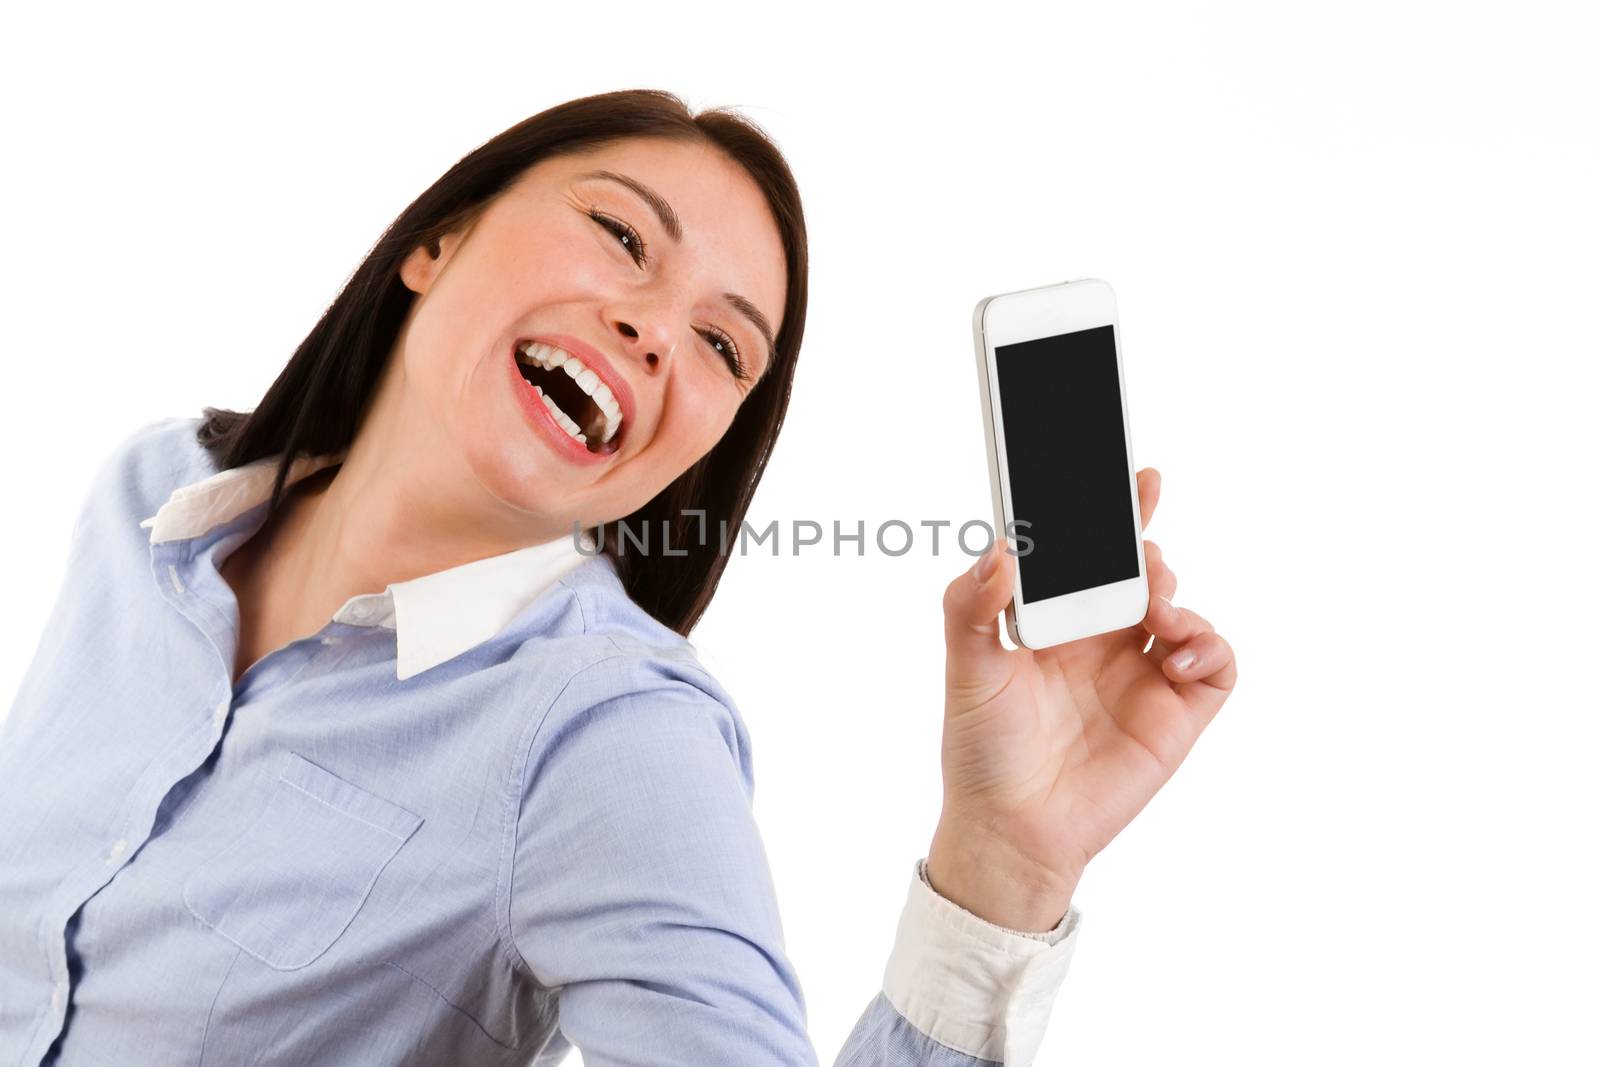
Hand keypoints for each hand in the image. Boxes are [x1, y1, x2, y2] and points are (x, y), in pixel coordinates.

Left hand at [926, 469, 1237, 931]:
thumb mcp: (967, 667)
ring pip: (1185, 610)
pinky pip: (1216, 663)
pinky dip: (1207, 647)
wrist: (1012, 829)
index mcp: (1059, 622)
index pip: (1093, 556)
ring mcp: (1144, 676)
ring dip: (1177, 594)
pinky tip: (1173, 658)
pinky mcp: (1177, 714)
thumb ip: (971, 604)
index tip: (1138, 479)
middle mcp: (1105, 641)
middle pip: (1145, 574)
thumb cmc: (982, 749)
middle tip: (1143, 546)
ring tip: (1154, 610)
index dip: (1119, 517)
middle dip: (1150, 548)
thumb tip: (1001, 548)